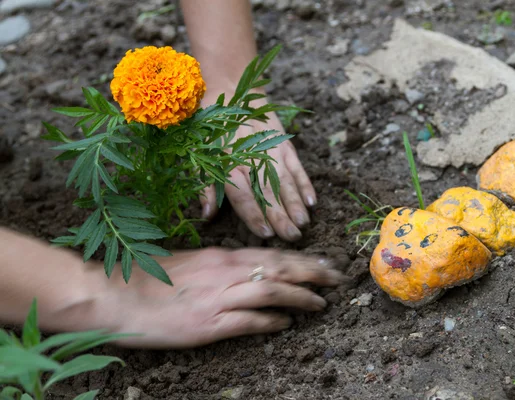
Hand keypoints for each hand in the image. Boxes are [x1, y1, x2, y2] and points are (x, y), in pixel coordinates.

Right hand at [102, 248, 343, 347]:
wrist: (113, 294)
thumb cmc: (147, 277)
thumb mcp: (189, 263)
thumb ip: (219, 266)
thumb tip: (246, 270)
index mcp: (221, 257)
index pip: (271, 254)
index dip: (301, 259)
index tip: (323, 262)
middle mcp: (225, 272)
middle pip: (280, 269)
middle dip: (313, 272)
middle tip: (337, 277)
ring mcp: (217, 297)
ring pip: (272, 292)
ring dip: (300, 297)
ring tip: (322, 304)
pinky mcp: (207, 324)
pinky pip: (248, 321)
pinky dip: (271, 322)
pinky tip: (286, 325)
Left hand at [201, 115, 316, 241]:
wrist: (231, 88)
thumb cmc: (210, 128)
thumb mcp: (197, 154)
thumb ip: (205, 186)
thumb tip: (206, 216)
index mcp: (228, 162)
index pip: (243, 193)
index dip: (254, 214)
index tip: (265, 232)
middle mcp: (252, 156)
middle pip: (268, 191)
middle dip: (281, 215)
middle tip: (292, 236)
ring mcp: (272, 149)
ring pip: (286, 180)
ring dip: (296, 203)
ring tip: (303, 223)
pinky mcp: (285, 143)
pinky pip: (297, 166)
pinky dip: (305, 183)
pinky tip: (312, 201)